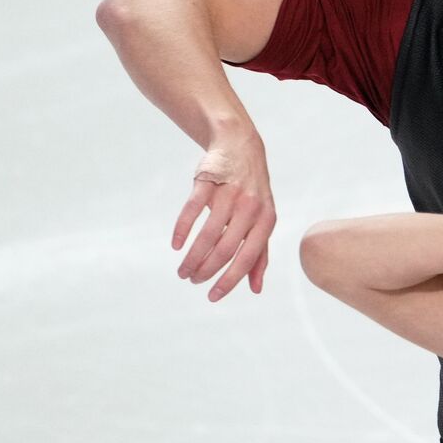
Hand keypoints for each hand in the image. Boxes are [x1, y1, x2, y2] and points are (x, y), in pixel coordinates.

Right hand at [172, 137, 275, 301]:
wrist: (240, 146)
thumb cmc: (253, 193)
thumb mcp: (263, 221)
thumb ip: (260, 255)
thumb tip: (256, 289)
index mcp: (266, 220)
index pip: (247, 258)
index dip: (229, 280)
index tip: (212, 296)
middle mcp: (250, 207)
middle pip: (225, 248)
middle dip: (206, 270)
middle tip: (192, 280)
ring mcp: (229, 193)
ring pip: (208, 234)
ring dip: (192, 256)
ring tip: (182, 271)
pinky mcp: (209, 181)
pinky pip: (192, 209)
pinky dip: (182, 229)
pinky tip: (176, 244)